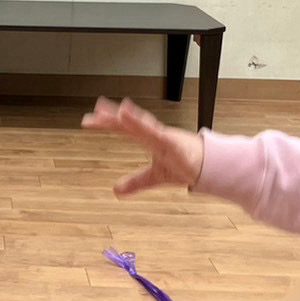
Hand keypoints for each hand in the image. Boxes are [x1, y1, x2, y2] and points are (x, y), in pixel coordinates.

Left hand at [80, 97, 205, 195]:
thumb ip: (135, 182)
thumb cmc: (185, 165)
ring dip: (133, 118)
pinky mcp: (176, 144)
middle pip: (130, 124)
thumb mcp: (154, 177)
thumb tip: (116, 190)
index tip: (89, 119)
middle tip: (96, 109)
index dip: (107, 123)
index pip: (125, 128)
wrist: (210, 168)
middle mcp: (155, 135)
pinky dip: (153, 129)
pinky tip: (146, 126)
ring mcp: (165, 138)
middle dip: (113, 117)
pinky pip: (161, 135)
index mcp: (149, 139)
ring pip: (146, 126)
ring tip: (120, 110)